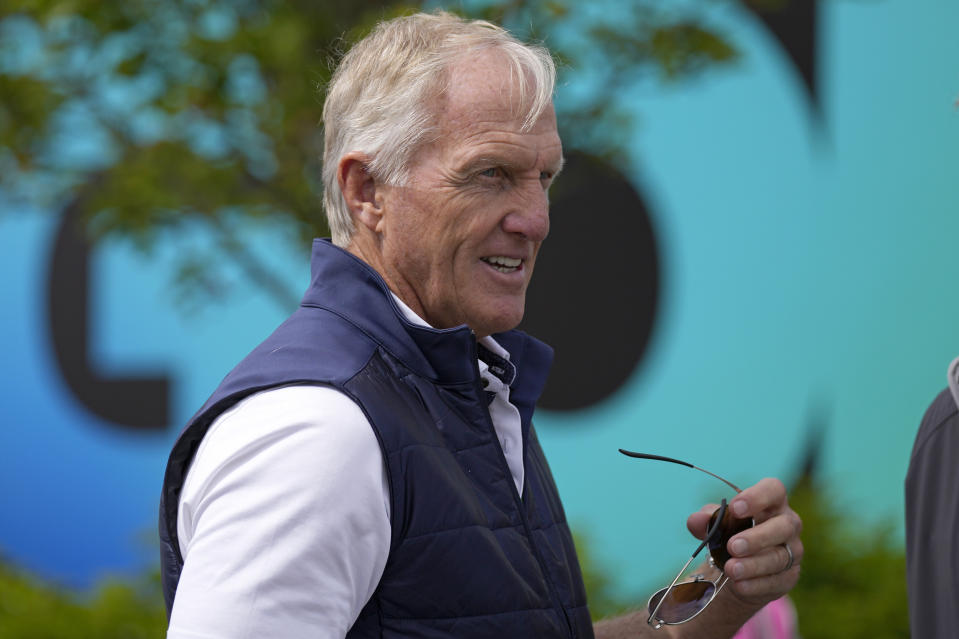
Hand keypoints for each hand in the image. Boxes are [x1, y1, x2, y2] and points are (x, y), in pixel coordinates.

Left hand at [687, 477, 801, 605]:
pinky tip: (739, 585)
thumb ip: (707, 519)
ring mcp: (792, 551)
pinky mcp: (789, 576)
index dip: (757, 497)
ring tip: (731, 569)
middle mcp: (788, 524)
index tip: (735, 508)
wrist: (736, 567)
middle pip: (784, 526)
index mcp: (771, 502)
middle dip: (757, 537)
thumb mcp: (716, 523)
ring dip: (754, 564)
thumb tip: (697, 520)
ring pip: (780, 557)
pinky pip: (778, 581)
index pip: (774, 490)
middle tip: (732, 546)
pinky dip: (756, 584)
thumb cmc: (730, 533)